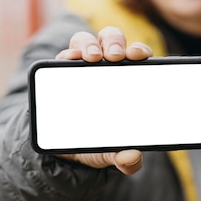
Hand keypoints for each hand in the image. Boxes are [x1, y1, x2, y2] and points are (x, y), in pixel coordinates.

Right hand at [54, 26, 153, 175]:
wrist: (62, 152)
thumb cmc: (97, 143)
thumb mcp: (112, 154)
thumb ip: (126, 160)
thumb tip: (132, 158)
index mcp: (127, 78)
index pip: (137, 56)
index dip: (141, 51)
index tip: (140, 56)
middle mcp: (105, 66)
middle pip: (112, 40)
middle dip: (115, 42)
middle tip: (116, 57)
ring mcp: (81, 67)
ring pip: (86, 41)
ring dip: (90, 44)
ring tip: (93, 57)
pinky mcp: (59, 73)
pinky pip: (63, 55)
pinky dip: (67, 53)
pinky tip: (70, 59)